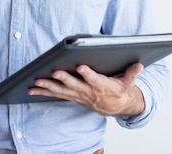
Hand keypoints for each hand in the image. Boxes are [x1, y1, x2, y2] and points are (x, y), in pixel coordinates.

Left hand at [28, 63, 145, 116]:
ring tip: (35, 82)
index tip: (80, 66)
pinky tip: (31, 89)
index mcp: (102, 86)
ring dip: (48, 87)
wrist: (115, 106)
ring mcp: (78, 95)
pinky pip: (56, 95)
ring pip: (61, 91)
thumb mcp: (128, 83)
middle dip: (64, 79)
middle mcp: (88, 91)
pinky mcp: (72, 96)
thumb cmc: (119, 90)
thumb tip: (139, 65)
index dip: (88, 74)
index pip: (94, 79)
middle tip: (54, 72)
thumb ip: (132, 73)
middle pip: (74, 85)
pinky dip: (43, 92)